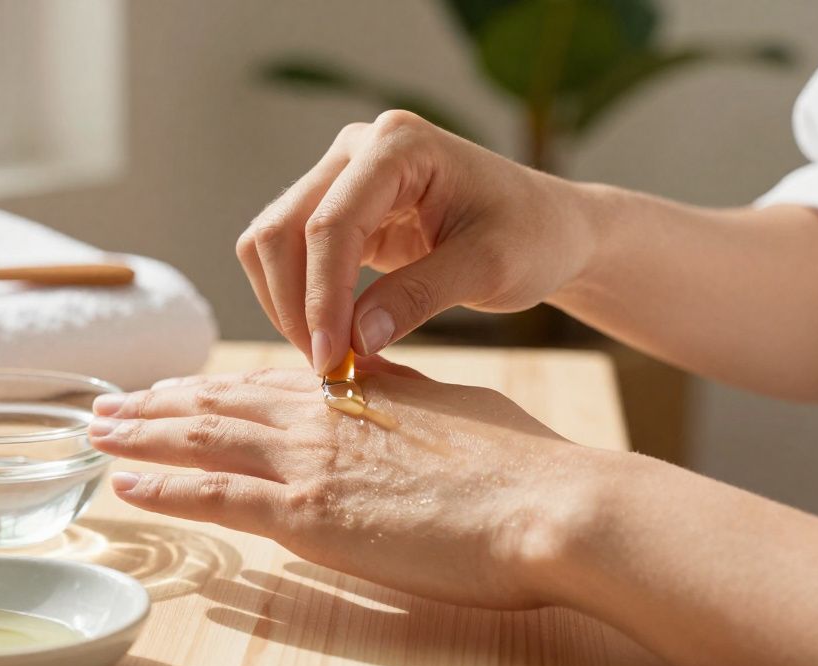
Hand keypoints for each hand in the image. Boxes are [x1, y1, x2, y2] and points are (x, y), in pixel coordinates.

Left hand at [87, 358, 600, 608]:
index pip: (260, 383)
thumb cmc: (518, 463)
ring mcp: (311, 463)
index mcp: (353, 390)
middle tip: (106, 408)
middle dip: (154, 406)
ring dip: (142, 438)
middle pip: (216, 405)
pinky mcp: (312, 515)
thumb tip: (368, 373)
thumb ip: (397, 390)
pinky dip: (166, 490)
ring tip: (97, 436)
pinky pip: (219, 498)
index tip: (169, 389)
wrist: (552, 503)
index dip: (207, 387)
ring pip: (203, 441)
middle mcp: (320, 417)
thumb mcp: (452, 404)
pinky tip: (127, 487)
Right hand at [237, 110, 594, 373]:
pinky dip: (296, 301)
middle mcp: (356, 150)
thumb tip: (352, 341)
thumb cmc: (532, 236)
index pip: (331, 223)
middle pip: (282, 229)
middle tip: (329, 369)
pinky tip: (333, 338)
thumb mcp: (490, 269)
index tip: (331, 361)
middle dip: (295, 305)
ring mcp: (339, 177)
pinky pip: (287, 256)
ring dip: (287, 306)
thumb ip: (420, 298)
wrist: (547, 227)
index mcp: (399, 145)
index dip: (322, 297)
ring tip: (332, 358)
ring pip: (270, 243)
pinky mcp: (334, 210)